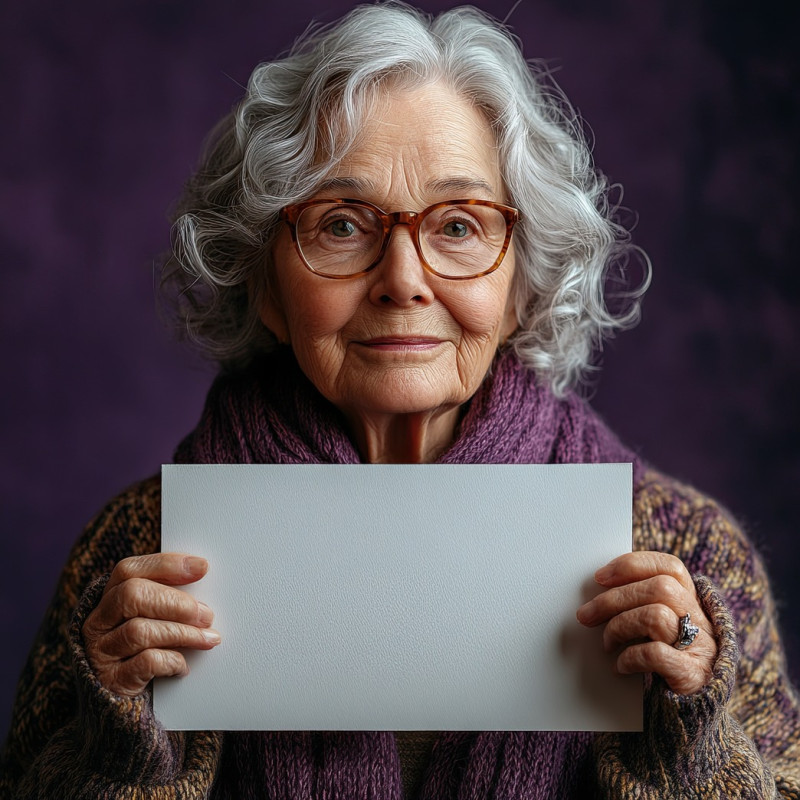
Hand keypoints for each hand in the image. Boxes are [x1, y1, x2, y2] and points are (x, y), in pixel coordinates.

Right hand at [83, 553, 220, 696]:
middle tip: (206, 614)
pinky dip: (172, 660)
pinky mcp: (111, 681)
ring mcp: (100, 652)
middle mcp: (97, 622)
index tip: (202, 567)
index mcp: (107, 598)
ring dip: (183, 633)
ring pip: (141, 630)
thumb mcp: (151, 618)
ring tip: (208, 638)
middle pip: (132, 595)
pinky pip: (146, 662)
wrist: (117, 704)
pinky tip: (184, 665)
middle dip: (177, 602)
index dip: (166, 565)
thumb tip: (202, 578)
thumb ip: (166, 598)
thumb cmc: (143, 650)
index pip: (128, 570)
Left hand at [576, 552, 716, 694]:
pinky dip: (630, 657)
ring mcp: (700, 648)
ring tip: (606, 643)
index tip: (600, 576)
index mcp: (691, 602)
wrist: (694, 716)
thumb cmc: (665, 663)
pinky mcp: (693, 676)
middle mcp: (700, 621)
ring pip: (656, 615)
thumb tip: (597, 588)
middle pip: (659, 588)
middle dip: (613, 598)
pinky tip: (619, 665)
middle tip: (585, 615)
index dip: (634, 565)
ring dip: (620, 626)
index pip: (670, 567)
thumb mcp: (657, 629)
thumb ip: (640, 605)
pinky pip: (656, 654)